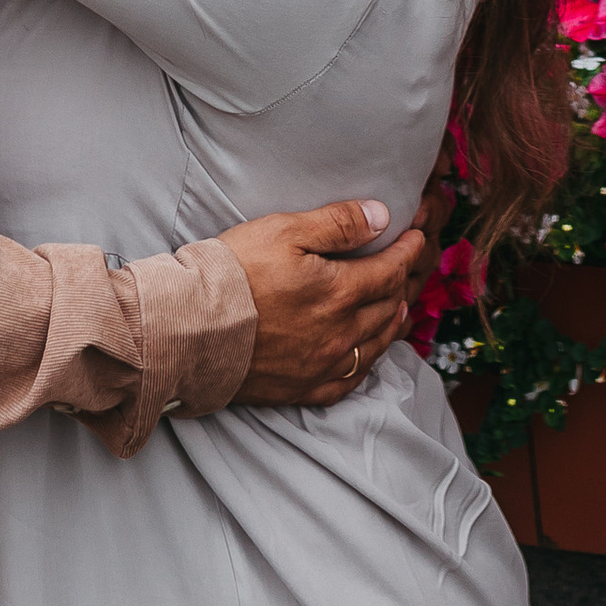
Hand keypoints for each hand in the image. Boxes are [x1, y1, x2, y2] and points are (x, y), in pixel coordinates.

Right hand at [224, 196, 428, 406]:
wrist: (189, 330)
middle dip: (401, 283)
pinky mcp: (300, 389)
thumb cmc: (233, 273)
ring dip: (390, 324)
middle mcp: (338, 333)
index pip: (388, 270)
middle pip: (385, 307)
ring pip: (373, 346)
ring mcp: (320, 365)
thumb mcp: (285, 230)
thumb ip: (338, 223)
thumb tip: (382, 216)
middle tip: (407, 269)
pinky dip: (364, 366)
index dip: (406, 251)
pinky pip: (347, 382)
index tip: (415, 237)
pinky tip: (364, 358)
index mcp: (338, 292)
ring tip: (397, 309)